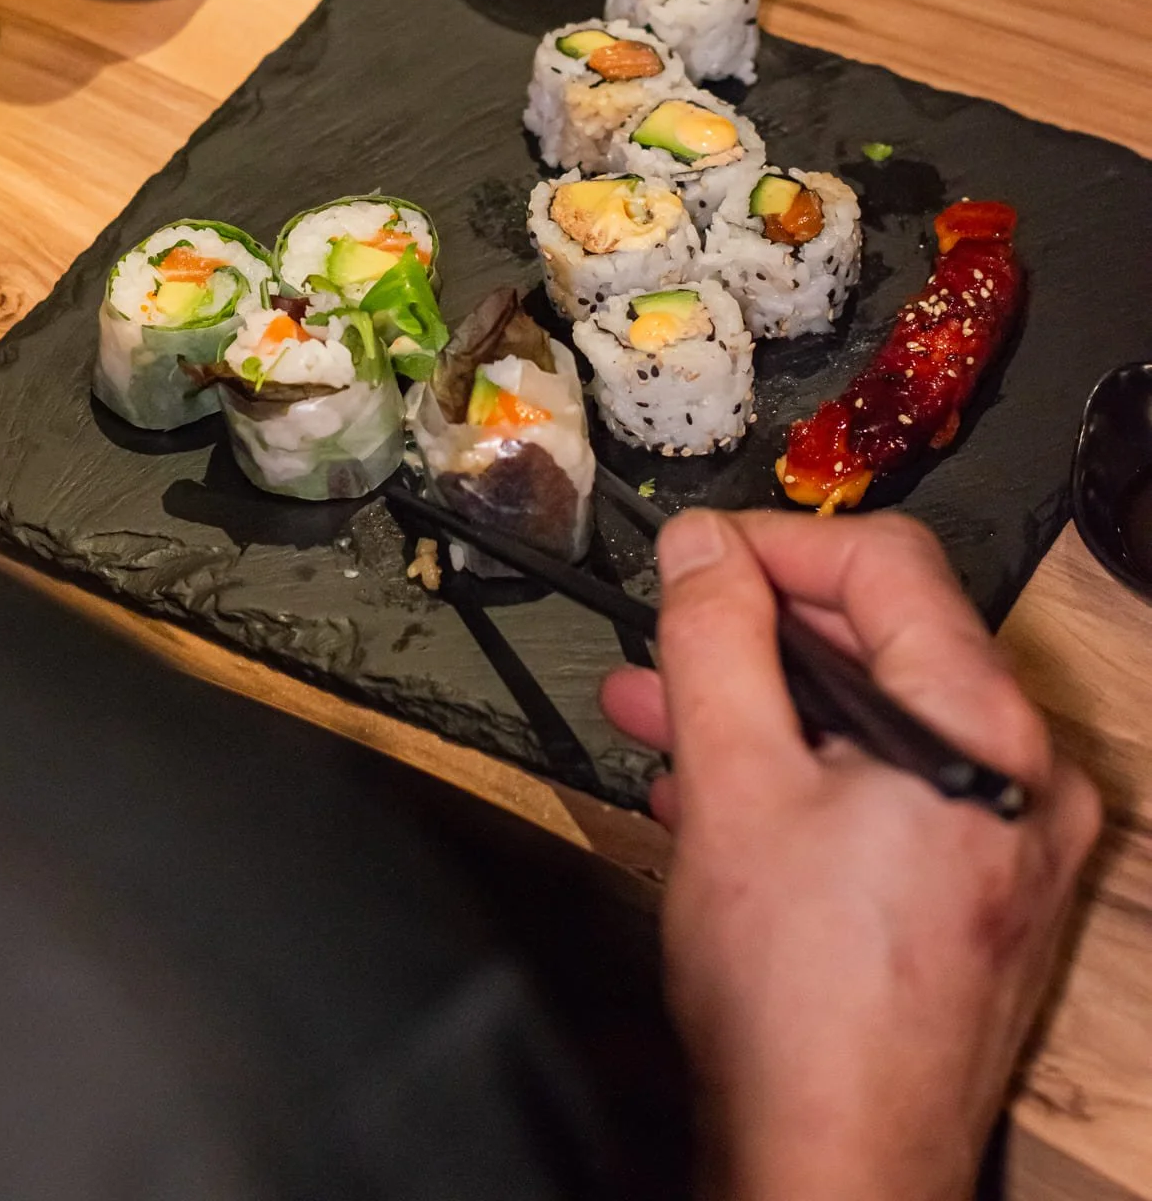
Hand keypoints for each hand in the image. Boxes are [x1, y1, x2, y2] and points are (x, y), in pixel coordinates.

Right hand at [601, 509, 1100, 1200]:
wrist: (831, 1175)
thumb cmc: (798, 1003)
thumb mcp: (731, 783)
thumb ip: (715, 641)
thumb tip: (703, 545)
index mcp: (986, 732)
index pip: (888, 563)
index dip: (776, 545)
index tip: (695, 557)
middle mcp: (1024, 780)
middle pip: (885, 639)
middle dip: (756, 634)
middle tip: (668, 640)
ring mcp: (1009, 843)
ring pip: (875, 720)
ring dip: (764, 707)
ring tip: (660, 716)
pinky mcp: (980, 893)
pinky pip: (889, 789)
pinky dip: (803, 774)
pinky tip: (714, 795)